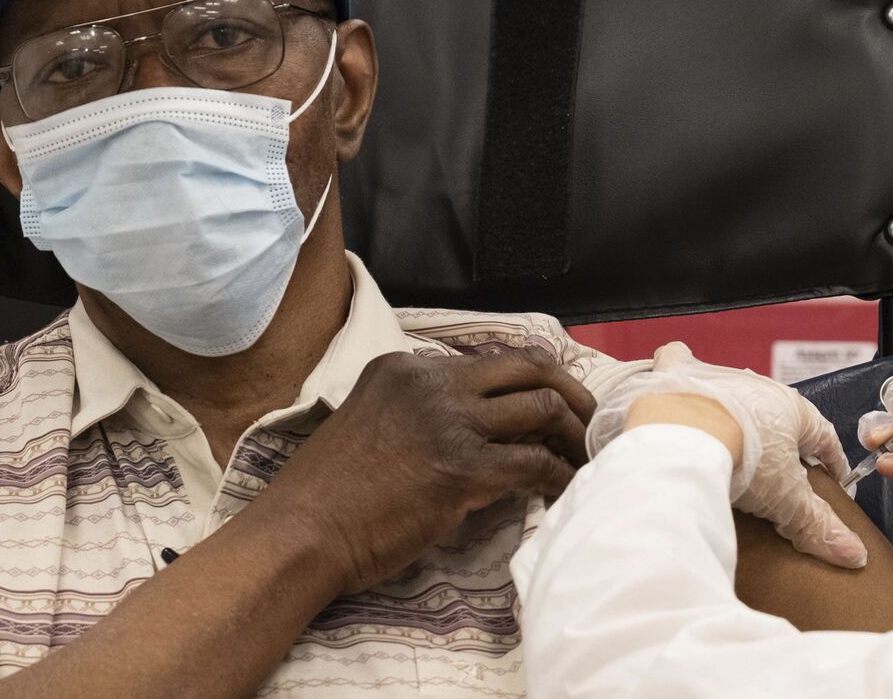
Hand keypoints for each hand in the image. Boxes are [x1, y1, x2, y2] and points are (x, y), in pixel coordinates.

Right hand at [262, 346, 594, 594]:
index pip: (491, 360)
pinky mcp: (462, 468)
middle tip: (590, 423)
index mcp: (405, 367)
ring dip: (574, 434)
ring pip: (541, 408)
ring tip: (586, 458)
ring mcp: (449, 422)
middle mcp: (431, 382)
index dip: (532, 381)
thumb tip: (472, 426)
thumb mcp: (369, 422)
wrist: (302, 531)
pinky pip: (535, 462)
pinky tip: (566, 490)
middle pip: (529, 368)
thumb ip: (416, 411)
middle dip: (571, 392)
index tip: (553, 404)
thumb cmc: (328, 493)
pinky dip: (560, 475)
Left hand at [590, 342, 867, 568]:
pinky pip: (678, 366)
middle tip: (778, 466)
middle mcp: (758, 388)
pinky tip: (674, 389)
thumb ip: (818, 525)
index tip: (833, 478)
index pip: (823, 436)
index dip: (831, 460)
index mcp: (793, 411)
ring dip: (736, 409)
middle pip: (779, 416)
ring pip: (734, 391)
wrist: (683, 435)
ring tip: (730, 437)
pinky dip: (677, 375)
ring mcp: (717, 380)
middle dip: (782, 437)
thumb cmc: (742, 459)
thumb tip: (855, 555)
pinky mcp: (677, 377)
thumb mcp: (785, 499)